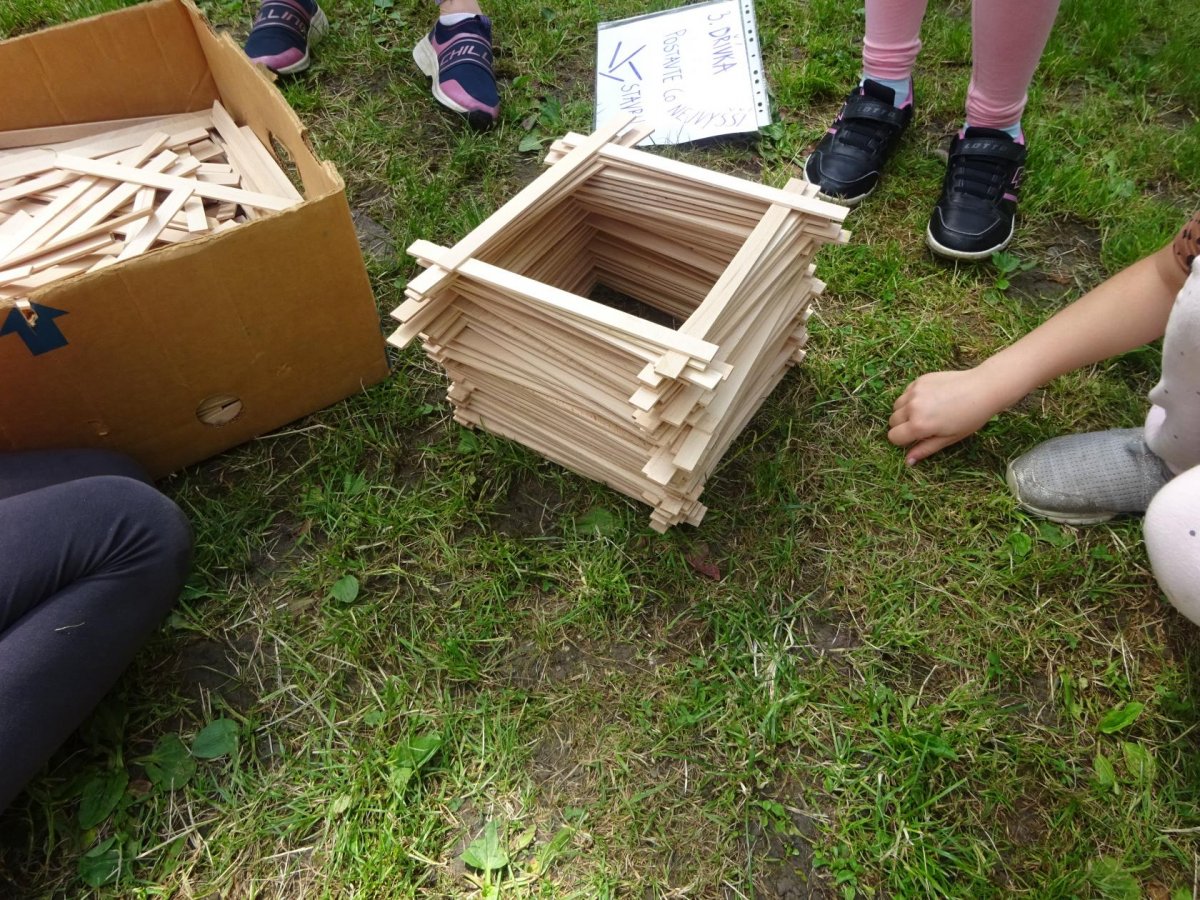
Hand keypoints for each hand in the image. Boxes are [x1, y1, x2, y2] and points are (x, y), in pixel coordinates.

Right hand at [888, 368, 1010, 463]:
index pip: (893, 436)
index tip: (915, 438)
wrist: (983, 389)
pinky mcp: (919, 380)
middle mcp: (912, 407)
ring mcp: (915, 391)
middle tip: (922, 425)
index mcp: (919, 425)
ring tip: (924, 412)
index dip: (902, 440)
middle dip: (902, 426)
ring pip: (896, 405)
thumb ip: (925, 449)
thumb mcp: (949, 438)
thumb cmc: (970, 417)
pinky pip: (906, 392)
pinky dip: (911, 398)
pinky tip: (930, 399)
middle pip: (892, 420)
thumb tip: (908, 461)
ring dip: (904, 411)